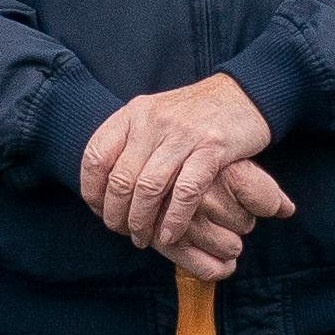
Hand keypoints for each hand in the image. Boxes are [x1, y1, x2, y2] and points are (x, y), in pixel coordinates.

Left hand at [75, 76, 288, 275]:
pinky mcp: (212, 146)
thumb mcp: (154, 118)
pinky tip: (171, 235)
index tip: (100, 212)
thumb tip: (103, 188)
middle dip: (117, 215)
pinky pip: (186, 191)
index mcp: (133, 114)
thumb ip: (129, 144)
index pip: (96, 156)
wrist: (241, 95)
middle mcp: (152, 120)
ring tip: (144, 239)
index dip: (93, 191)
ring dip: (142, 222)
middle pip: (121, 179)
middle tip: (124, 232)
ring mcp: (182, 133)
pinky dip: (175, 219)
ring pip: (149, 188)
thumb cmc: (193, 116)